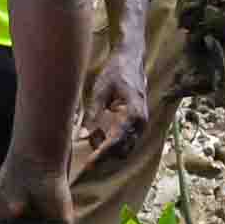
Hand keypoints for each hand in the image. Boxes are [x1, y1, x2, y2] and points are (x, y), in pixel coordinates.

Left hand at [74, 52, 151, 172]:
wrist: (131, 60)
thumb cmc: (115, 72)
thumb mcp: (100, 90)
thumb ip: (92, 113)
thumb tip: (82, 135)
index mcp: (133, 113)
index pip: (116, 141)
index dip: (102, 154)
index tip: (89, 163)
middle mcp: (141, 122)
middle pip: (121, 150)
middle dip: (103, 151)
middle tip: (86, 140)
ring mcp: (141, 124)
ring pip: (124, 148)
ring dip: (107, 147)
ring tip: (93, 131)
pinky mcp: (137, 125)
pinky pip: (125, 141)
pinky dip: (112, 141)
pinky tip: (99, 130)